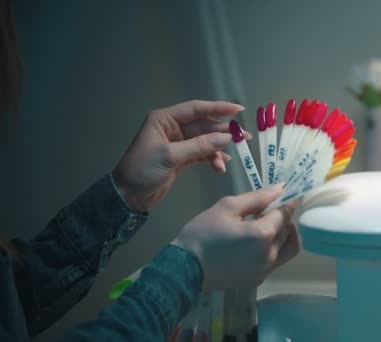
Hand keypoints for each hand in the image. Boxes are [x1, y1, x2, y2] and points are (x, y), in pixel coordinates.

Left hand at [112, 100, 248, 212]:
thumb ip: (199, 146)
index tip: (238, 111)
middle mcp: (172, 128)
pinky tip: (221, 166)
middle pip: (204, 125)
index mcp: (164, 120)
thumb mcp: (170, 156)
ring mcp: (178, 144)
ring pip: (205, 141)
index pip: (196, 109)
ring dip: (218, 149)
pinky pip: (202, 154)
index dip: (218, 108)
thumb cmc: (142, 170)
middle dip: (223, 132)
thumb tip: (226, 137)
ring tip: (231, 158)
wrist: (128, 196)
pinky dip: (212, 159)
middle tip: (244, 137)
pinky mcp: (181, 158)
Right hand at [170, 185, 299, 290]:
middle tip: (268, 209)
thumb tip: (280, 189)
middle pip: (288, 231)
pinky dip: (274, 249)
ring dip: (284, 235)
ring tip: (267, 226)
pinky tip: (256, 242)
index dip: (288, 202)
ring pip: (288, 249)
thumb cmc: (203, 233)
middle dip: (283, 218)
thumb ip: (257, 198)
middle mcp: (270, 255)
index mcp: (263, 235)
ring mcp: (265, 270)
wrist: (184, 268)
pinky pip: (276, 261)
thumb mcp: (228, 207)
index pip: (285, 214)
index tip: (289, 195)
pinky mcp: (258, 279)